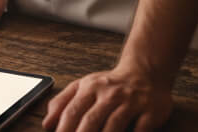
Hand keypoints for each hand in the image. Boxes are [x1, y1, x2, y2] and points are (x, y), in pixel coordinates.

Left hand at [42, 65, 172, 131]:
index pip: (72, 112)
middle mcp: (109, 94)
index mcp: (90, 87)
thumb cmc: (109, 84)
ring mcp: (131, 102)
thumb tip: (47, 124)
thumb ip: (62, 103)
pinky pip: (140, 130)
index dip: (64, 131)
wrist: (144, 72)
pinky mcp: (150, 111)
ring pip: (114, 126)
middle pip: (91, 121)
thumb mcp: (82, 86)